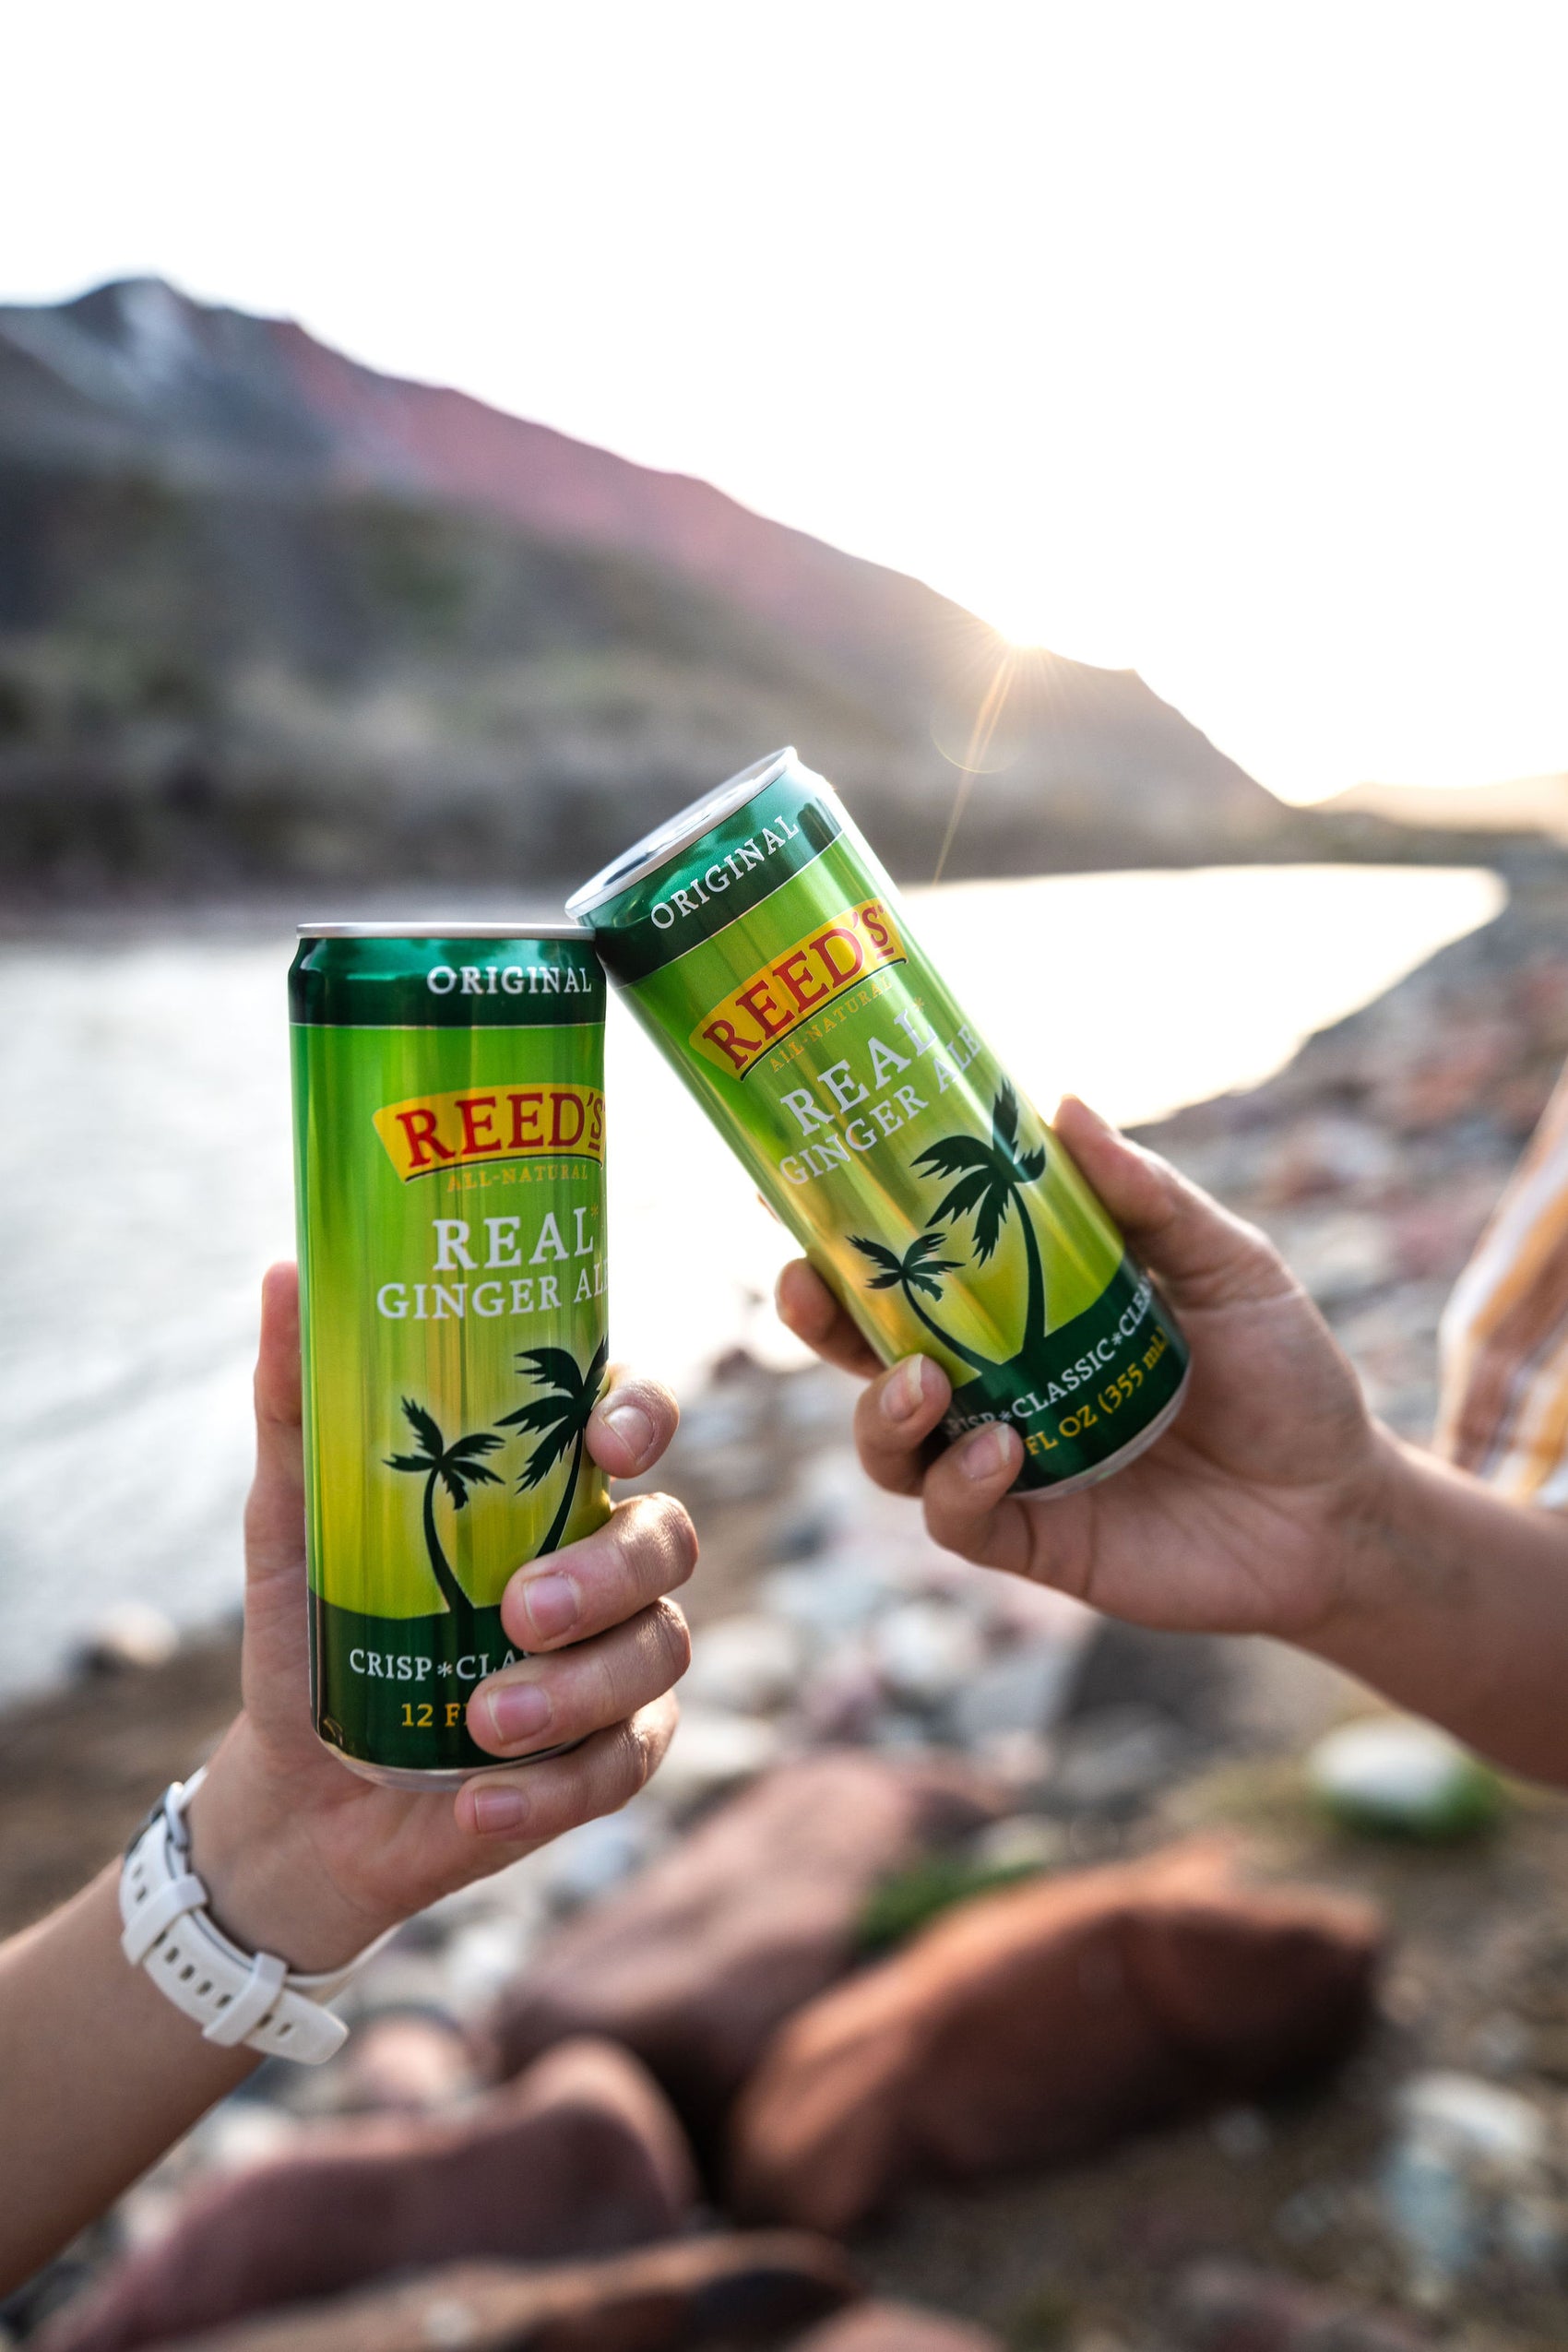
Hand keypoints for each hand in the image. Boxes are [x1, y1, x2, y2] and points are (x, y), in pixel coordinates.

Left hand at [190, 1265, 692, 1971]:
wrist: (301, 1794)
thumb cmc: (310, 1628)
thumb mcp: (289, 1517)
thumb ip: (297, 1402)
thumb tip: (286, 1271)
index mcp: (547, 1485)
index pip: (633, 1419)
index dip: (644, 1417)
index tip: (606, 1440)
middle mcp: (603, 1559)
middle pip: (669, 1537)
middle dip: (607, 1572)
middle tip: (519, 1608)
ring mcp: (617, 1660)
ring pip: (661, 1651)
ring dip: (578, 1692)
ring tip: (481, 1723)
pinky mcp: (609, 1757)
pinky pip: (627, 1765)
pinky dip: (556, 1789)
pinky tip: (480, 1803)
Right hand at [777, 1096, 1393, 1648]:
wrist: (1341, 1507)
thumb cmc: (1285, 1375)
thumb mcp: (1228, 1265)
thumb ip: (1147, 1198)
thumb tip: (1062, 1103)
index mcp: (1024, 1310)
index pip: (913, 1268)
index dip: (844, 1237)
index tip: (796, 1192)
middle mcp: (996, 1385)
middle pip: (868, 1354)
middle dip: (820, 1320)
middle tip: (807, 1284)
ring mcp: (1007, 1467)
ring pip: (891, 1444)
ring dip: (881, 1409)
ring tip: (922, 1380)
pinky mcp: (1034, 1543)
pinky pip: (956, 1520)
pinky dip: (958, 1484)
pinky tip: (1001, 1451)